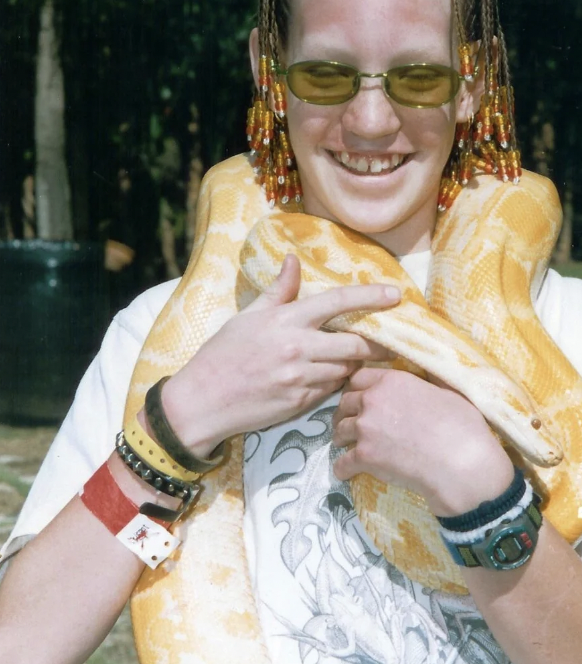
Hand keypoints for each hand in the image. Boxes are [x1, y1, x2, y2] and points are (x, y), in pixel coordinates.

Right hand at [161, 255, 399, 456]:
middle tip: (390, 343)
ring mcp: (301, 378)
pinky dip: (336, 381)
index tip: (395, 295)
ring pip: (346, 369)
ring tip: (355, 359)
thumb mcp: (248, 316)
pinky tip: (330, 377)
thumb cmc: (222, 354)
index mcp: (286, 320)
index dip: (370, 296)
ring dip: (354, 364)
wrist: (203, 400)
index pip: (337, 302)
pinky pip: (331, 390)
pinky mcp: (301, 403)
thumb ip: (278, 291)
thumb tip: (294, 260)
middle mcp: (298, 348)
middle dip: (378, 344)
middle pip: (355, 344)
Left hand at [332, 366, 514, 515]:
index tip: (360, 399)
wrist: (461, 464)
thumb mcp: (448, 391)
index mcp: (392, 380)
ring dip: (341, 438)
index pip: (359, 378)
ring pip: (339, 430)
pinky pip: (342, 462)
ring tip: (345, 446)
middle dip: (346, 412)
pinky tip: (345, 472)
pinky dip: (342, 468)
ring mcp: (366, 428)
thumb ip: (429, 381)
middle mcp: (373, 399)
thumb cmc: (462, 427)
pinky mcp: (364, 456)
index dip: (358, 389)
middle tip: (351, 423)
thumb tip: (430, 371)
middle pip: (345, 403)